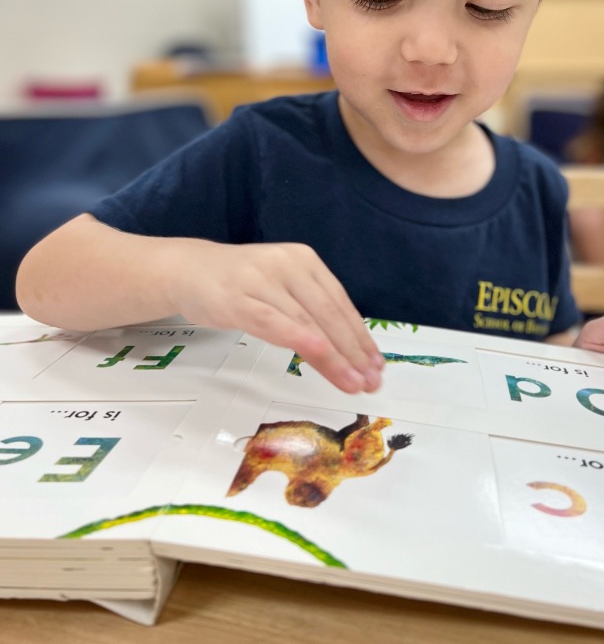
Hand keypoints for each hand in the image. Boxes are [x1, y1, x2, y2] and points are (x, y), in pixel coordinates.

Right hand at [167, 240, 383, 393]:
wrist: (187, 270)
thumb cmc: (238, 284)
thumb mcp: (281, 286)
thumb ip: (309, 307)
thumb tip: (346, 345)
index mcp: (305, 261)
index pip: (341, 303)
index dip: (361, 337)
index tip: (377, 365)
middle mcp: (289, 265)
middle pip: (330, 314)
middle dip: (355, 351)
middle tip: (371, 381)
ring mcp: (263, 280)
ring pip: (308, 322)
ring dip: (335, 357)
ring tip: (353, 382)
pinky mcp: (239, 298)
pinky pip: (276, 323)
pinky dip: (302, 341)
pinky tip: (322, 359)